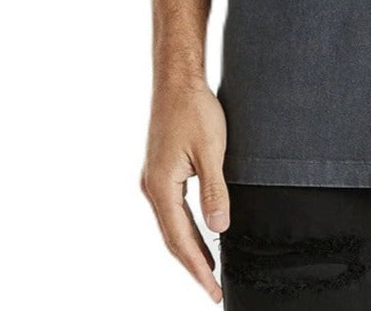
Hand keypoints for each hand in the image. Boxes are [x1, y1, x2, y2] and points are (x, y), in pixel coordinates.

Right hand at [140, 76, 229, 302]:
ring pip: (171, 224)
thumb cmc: (193, 109)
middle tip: (212, 289)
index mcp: (161, 187)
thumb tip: (219, 228)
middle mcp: (151, 187)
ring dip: (189, 248)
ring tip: (208, 268)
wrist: (176, 80)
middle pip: (172, 238)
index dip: (197, 268)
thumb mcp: (211, 151)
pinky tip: (199, 231)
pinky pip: (172, 209)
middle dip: (193, 265)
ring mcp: (153, 178)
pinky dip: (185, 227)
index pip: (180, 240)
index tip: (212, 290)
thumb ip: (214, 191)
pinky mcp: (160, 169)